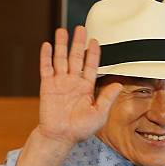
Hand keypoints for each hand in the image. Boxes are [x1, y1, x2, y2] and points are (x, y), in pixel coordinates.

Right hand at [38, 25, 123, 146]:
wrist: (60, 137)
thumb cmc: (80, 130)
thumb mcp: (99, 114)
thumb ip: (107, 98)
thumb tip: (118, 84)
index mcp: (86, 88)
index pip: (90, 66)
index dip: (93, 53)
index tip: (95, 41)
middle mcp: (73, 83)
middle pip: (76, 58)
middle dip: (78, 43)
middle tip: (81, 28)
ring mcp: (59, 83)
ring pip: (61, 59)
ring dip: (62, 45)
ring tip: (63, 30)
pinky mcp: (47, 86)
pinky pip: (46, 68)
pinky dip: (46, 57)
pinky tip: (47, 45)